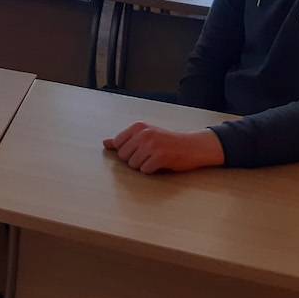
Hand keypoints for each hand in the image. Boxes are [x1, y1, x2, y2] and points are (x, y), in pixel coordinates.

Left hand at [103, 122, 224, 173]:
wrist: (193, 146)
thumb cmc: (167, 141)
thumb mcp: (144, 135)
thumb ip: (124, 139)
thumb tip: (105, 143)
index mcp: (138, 126)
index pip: (118, 144)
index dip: (127, 151)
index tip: (139, 149)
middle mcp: (144, 133)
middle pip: (123, 156)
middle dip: (134, 159)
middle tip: (149, 155)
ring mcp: (152, 145)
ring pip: (133, 165)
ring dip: (143, 166)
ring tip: (154, 159)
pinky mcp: (160, 156)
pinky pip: (145, 170)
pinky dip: (151, 171)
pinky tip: (160, 164)